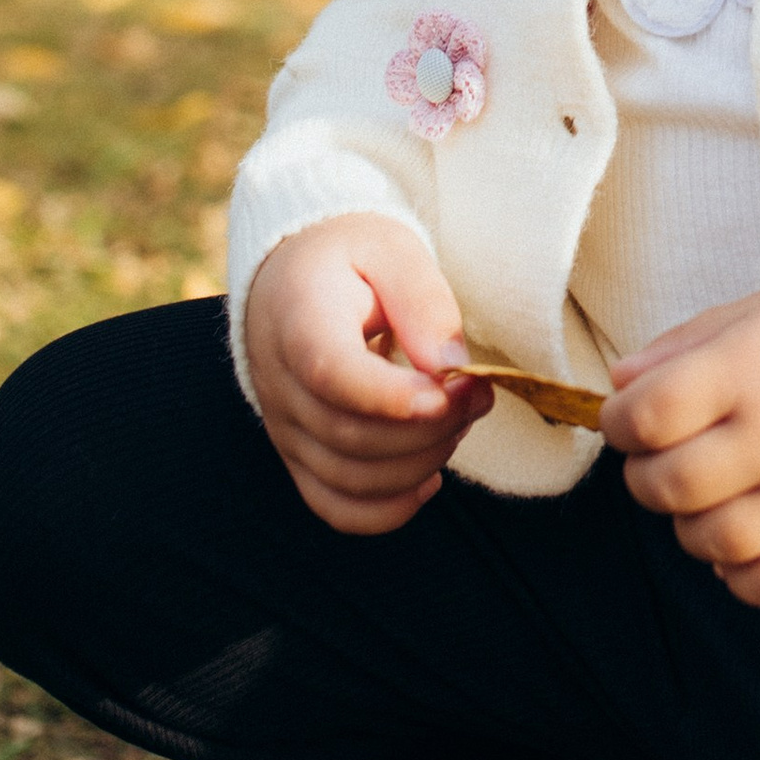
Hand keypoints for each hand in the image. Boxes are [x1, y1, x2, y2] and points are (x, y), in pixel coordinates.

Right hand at [242, 213, 492, 534]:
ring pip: (351, 481)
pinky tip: (429, 478)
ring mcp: (285, 428)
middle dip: (432, 427)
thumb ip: (422, 300)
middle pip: (351, 437)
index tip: (450, 389)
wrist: (290, 278)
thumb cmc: (348, 260)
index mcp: (298, 319)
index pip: (331, 374)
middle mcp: (280, 384)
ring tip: (459, 419)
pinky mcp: (299, 456)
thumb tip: (449, 366)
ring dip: (423, 462)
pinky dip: (389, 509)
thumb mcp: (392, 249)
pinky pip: (337, 508)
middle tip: (479, 392)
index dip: (393, 397)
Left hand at [602, 281, 759, 607]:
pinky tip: (743, 544)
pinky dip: (742, 576)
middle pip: (671, 485)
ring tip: (708, 499)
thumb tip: (620, 388)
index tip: (624, 420)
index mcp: (751, 367)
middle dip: (647, 476)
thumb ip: (682, 347)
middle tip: (661, 460)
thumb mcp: (758, 311)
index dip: (616, 423)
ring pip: (715, 542)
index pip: (647, 417)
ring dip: (690, 528)